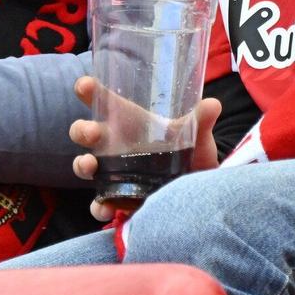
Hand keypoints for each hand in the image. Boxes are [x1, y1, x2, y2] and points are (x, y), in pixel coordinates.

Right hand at [66, 76, 220, 223]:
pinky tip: (105, 208)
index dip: (89, 91)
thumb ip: (201, 122)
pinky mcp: (117, 198)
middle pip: (85, 132)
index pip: (103, 101)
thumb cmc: (190, 154)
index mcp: (128, 121)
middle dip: (82, 129)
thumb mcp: (196, 137)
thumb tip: (212, 105)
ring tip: (90, 165)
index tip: (84, 86)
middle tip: (93, 132)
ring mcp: (112, 172)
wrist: (197, 190)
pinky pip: (99, 203)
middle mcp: (114, 144)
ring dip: (82, 164)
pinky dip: (98, 207)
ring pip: (85, 166)